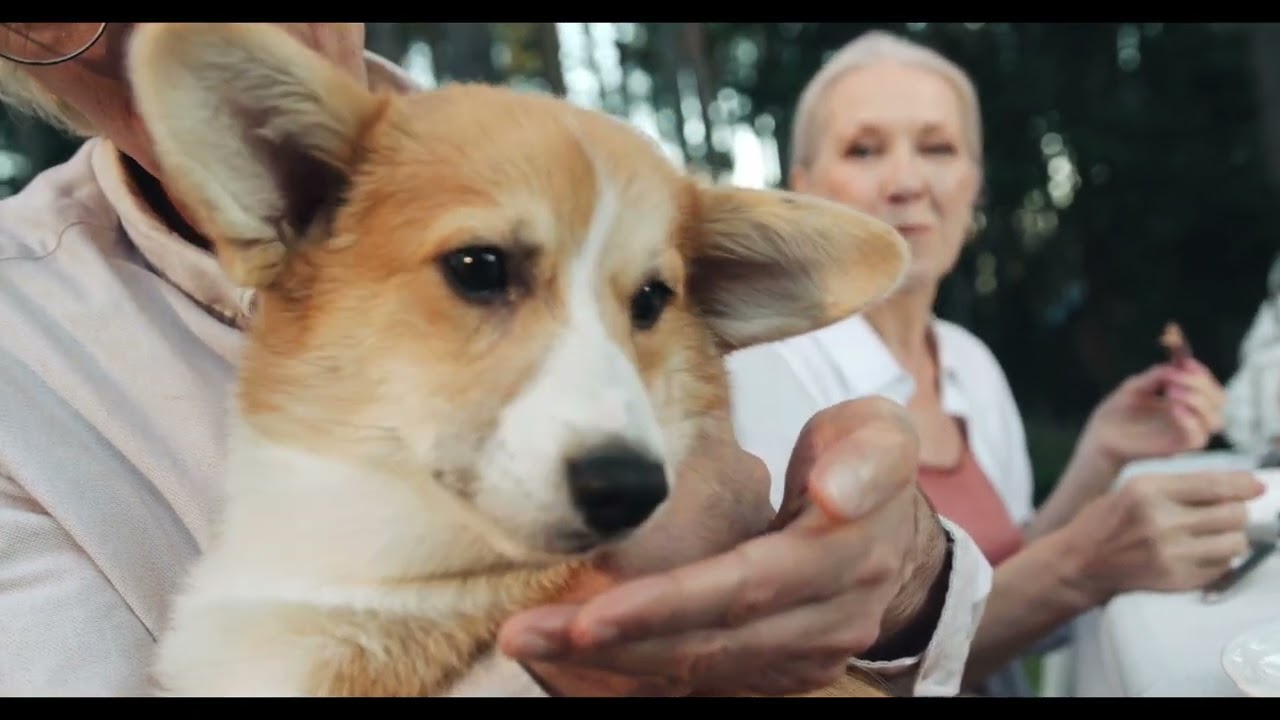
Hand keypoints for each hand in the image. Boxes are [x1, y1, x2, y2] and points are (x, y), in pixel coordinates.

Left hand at [497, 397, 944, 696]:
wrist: (899, 544)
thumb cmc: (868, 469)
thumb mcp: (883, 438)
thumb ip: (868, 456)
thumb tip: (832, 492)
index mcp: (841, 561)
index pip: (743, 589)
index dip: (666, 605)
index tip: (590, 614)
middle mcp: (820, 623)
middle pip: (707, 644)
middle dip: (612, 644)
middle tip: (525, 634)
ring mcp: (799, 658)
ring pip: (697, 672)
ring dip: (609, 666)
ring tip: (530, 644)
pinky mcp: (776, 674)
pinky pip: (699, 683)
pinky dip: (632, 676)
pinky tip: (570, 662)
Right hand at [1064, 471, 1262, 601]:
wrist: (1079, 563)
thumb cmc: (1106, 523)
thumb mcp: (1134, 489)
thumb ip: (1181, 486)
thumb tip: (1239, 486)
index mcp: (1148, 490)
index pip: (1214, 484)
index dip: (1243, 485)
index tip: (1255, 486)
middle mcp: (1160, 521)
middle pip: (1233, 514)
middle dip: (1236, 512)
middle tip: (1224, 514)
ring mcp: (1170, 553)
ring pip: (1235, 542)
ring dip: (1232, 537)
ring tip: (1212, 535)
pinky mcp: (1176, 579)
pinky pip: (1223, 567)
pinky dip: (1220, 559)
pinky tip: (1199, 553)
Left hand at [1079, 358, 1225, 468]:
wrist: (1101, 436)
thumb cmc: (1117, 412)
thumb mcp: (1135, 387)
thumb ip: (1154, 375)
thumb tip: (1175, 366)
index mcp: (1184, 400)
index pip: (1209, 386)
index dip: (1201, 372)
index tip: (1185, 362)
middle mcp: (1191, 417)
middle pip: (1219, 400)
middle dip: (1202, 384)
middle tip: (1175, 378)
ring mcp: (1185, 434)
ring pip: (1215, 420)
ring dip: (1198, 401)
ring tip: (1172, 391)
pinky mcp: (1177, 449)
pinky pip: (1197, 437)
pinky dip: (1190, 420)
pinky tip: (1173, 408)